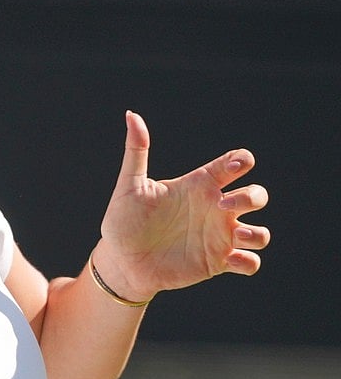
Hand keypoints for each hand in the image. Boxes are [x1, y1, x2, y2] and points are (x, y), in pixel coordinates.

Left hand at [93, 111, 270, 301]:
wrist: (119, 260)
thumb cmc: (124, 220)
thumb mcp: (130, 185)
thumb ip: (136, 151)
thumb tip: (131, 114)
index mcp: (198, 186)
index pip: (235, 165)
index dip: (242, 161)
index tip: (232, 168)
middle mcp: (213, 210)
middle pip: (257, 195)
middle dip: (253, 197)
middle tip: (223, 206)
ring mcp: (218, 237)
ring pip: (260, 233)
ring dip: (257, 233)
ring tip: (235, 235)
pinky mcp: (217, 263)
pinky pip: (250, 263)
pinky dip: (249, 261)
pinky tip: (230, 259)